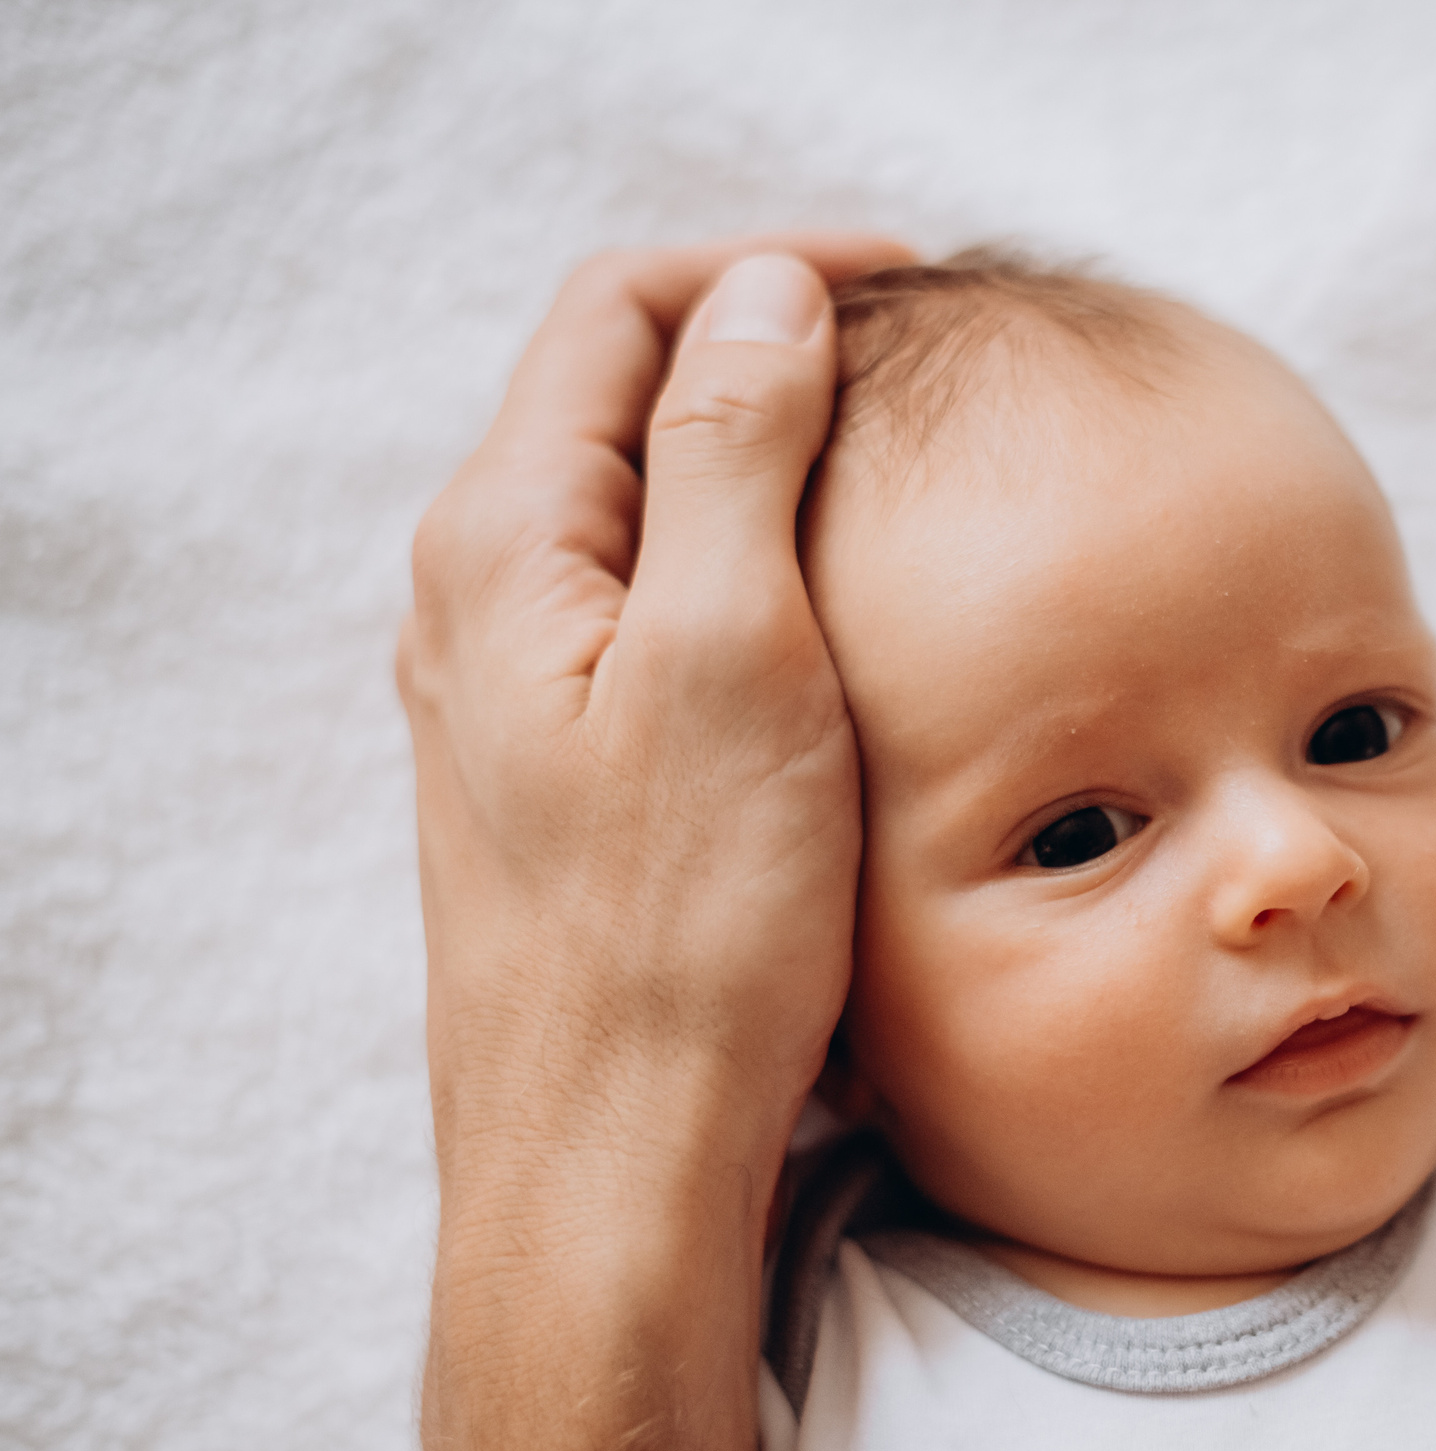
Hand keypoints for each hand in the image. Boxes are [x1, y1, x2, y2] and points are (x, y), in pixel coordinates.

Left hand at [395, 232, 907, 1450]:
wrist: (616, 1163)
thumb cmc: (682, 934)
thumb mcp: (734, 657)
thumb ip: (734, 450)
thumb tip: (766, 292)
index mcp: (501, 542)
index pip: (615, 309)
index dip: (761, 268)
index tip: (908, 286)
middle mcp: (482, 600)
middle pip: (619, 394)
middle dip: (769, 349)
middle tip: (920, 365)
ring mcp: (516, 688)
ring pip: (641, 503)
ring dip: (762, 456)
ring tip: (895, 469)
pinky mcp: (566, 767)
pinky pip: (652, 606)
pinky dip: (749, 562)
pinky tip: (838, 613)